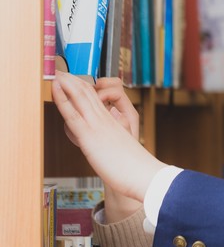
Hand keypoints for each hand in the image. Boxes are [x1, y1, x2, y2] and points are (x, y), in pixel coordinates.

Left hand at [52, 71, 165, 201]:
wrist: (143, 175)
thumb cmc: (136, 169)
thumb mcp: (127, 150)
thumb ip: (119, 141)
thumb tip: (115, 136)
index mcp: (116, 123)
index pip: (99, 100)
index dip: (86, 89)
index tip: (77, 82)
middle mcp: (106, 120)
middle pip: (89, 94)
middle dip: (75, 81)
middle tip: (63, 71)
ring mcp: (98, 126)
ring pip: (80, 97)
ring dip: (67, 83)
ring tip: (57, 72)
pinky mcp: (90, 136)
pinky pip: (72, 112)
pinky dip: (62, 98)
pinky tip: (56, 88)